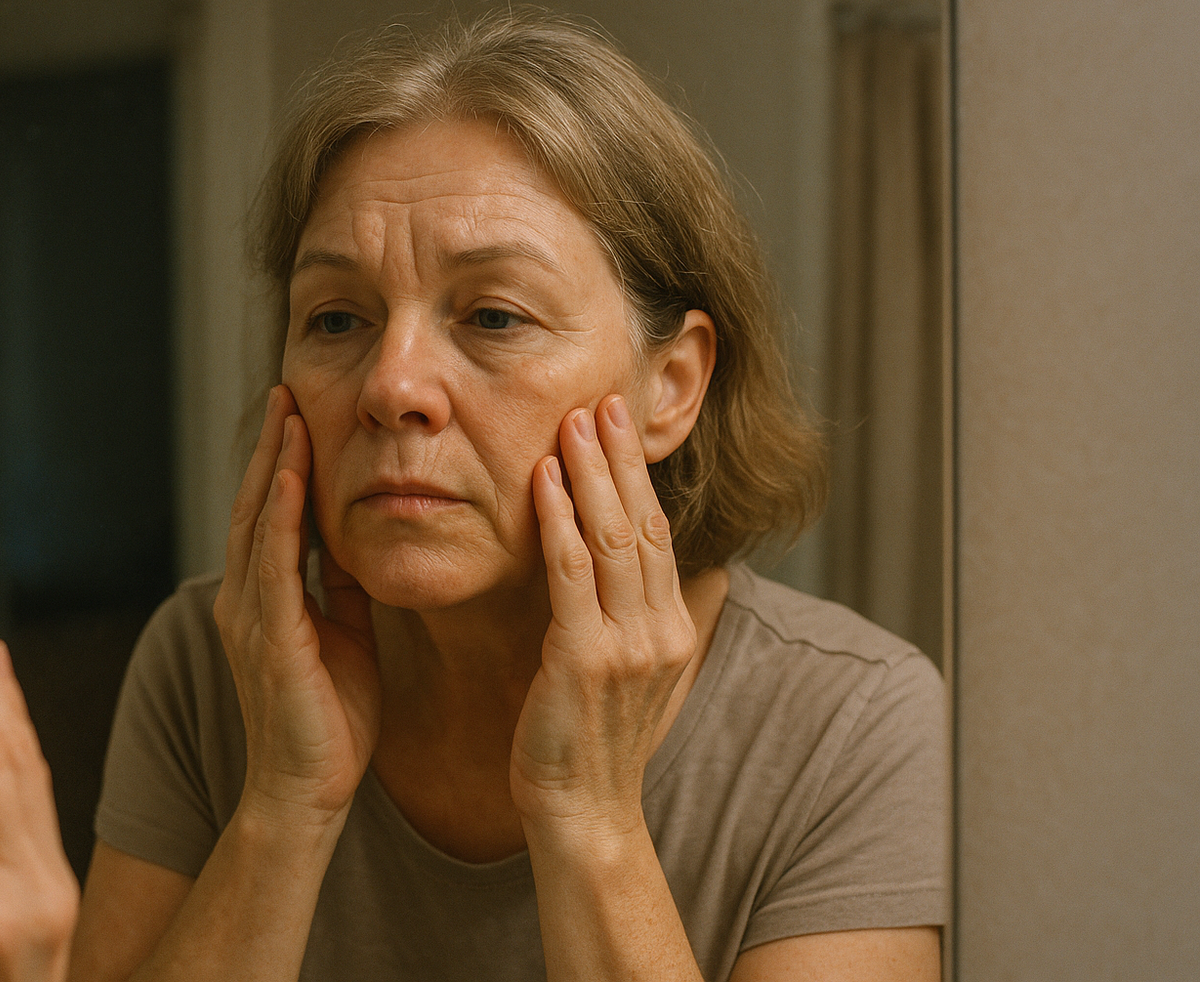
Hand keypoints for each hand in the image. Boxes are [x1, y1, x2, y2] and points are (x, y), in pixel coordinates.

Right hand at [212, 385, 379, 826]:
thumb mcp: (345, 635)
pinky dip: (279, 519)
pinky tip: (290, 479)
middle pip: (255, 505)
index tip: (301, 412)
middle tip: (286, 390)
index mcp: (264, 599)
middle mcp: (245, 599)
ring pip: (258, 524)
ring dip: (272, 466)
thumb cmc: (330, 720)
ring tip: (287, 413)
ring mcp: (249, 617)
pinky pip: (272, 566)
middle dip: (271, 447)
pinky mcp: (268, 639)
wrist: (309, 790)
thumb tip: (359, 543)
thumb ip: (343, 589)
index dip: (283, 463)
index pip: (272, 514)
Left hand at [511, 395, 697, 840]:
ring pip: (615, 538)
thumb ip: (625, 617)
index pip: (658, 532)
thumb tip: (615, 568)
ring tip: (574, 420)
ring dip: (592, 474)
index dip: (638, 475)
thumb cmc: (587, 741)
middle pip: (645, 523)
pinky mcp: (586, 661)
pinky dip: (559, 521)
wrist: (582, 813)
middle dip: (621, 458)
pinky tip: (542, 479)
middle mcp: (660, 629)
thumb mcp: (621, 671)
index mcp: (670, 627)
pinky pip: (573, 575)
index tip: (618, 424)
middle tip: (602, 399)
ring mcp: (629, 645)